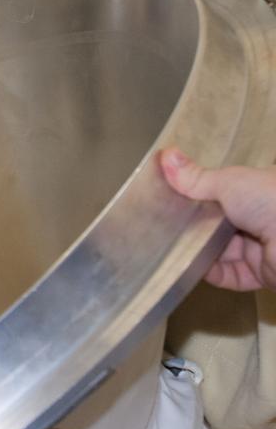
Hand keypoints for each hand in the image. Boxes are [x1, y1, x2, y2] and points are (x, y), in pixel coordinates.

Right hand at [160, 147, 275, 291]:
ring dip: (200, 248)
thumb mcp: (230, 181)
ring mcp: (263, 246)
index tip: (175, 192)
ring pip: (223, 249)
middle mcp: (263, 218)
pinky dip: (211, 272)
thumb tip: (165, 154)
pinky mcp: (261, 274)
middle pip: (222, 221)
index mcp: (262, 189)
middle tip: (164, 220)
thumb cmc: (271, 202)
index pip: (229, 190)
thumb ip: (197, 177)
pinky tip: (190, 264)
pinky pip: (230, 274)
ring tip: (169, 244)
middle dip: (197, 222)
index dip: (203, 191)